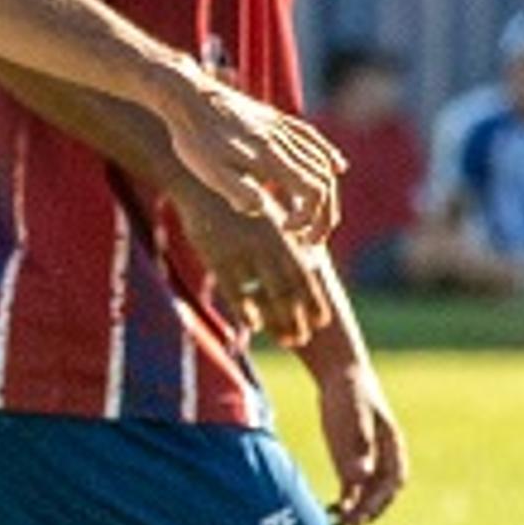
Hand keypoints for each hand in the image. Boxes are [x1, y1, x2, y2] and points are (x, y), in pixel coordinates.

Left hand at [163, 80, 340, 244]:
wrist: (186, 96)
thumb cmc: (194, 140)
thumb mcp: (209, 173)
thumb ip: (238, 192)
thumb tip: (262, 209)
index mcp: (270, 158)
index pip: (311, 191)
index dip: (309, 217)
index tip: (288, 229)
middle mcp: (282, 141)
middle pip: (323, 180)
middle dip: (325, 215)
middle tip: (313, 241)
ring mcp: (281, 128)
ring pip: (321, 161)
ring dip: (328, 192)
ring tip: (321, 217)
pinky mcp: (275, 120)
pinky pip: (312, 138)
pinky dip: (328, 156)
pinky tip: (337, 167)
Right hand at [174, 191, 333, 347]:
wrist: (202, 184)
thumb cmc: (239, 199)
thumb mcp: (271, 214)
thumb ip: (289, 239)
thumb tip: (312, 262)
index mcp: (283, 234)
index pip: (305, 275)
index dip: (314, 301)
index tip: (321, 322)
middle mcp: (267, 245)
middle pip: (288, 291)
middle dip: (297, 319)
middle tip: (301, 340)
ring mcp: (242, 252)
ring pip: (265, 295)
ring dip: (277, 322)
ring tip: (285, 340)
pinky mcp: (217, 258)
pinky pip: (235, 291)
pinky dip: (245, 311)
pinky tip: (253, 326)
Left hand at [313, 354, 408, 524]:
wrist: (340, 375)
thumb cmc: (350, 392)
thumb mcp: (353, 416)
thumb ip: (358, 445)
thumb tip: (360, 478)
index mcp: (392, 445)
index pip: (394, 480)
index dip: (382, 499)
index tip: (367, 512)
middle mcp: (383, 457)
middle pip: (382, 491)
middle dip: (370, 510)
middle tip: (352, 524)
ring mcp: (367, 459)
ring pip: (367, 492)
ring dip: (357, 510)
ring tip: (340, 524)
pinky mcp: (351, 460)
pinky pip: (352, 487)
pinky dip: (346, 501)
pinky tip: (332, 511)